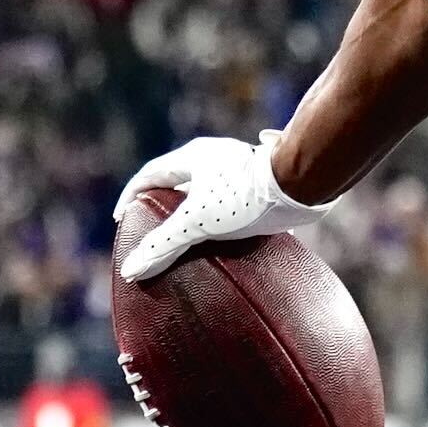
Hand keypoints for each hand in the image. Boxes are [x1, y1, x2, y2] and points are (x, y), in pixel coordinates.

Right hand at [112, 136, 330, 284]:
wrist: (304, 182)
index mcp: (194, 157)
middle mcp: (216, 156)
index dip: (131, 196)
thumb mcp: (199, 222)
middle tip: (154, 227)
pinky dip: (227, 215)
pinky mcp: (264, 181)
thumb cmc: (247, 197)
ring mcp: (242, 167)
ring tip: (192, 235)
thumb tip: (131, 270)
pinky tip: (235, 236)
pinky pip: (237, 197)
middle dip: (165, 203)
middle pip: (179, 179)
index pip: (150, 175)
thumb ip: (165, 245)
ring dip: (198, 208)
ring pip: (210, 188)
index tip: (123, 219)